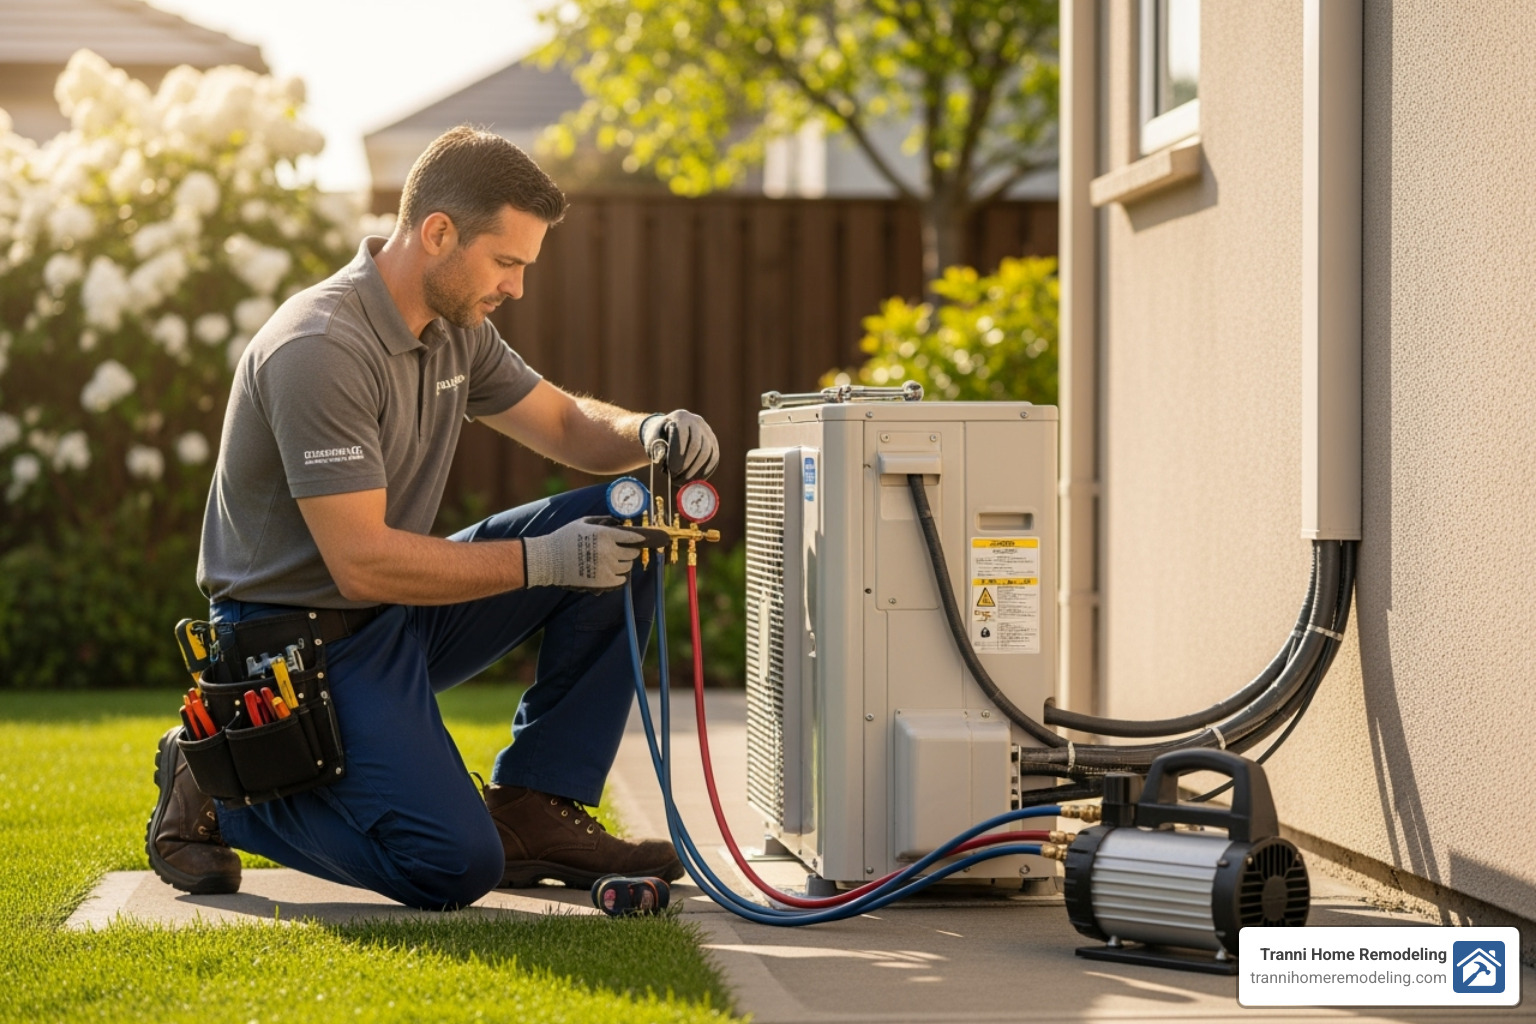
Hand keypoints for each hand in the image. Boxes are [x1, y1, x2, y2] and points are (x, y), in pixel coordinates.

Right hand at [522, 517, 653, 590]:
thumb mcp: (583, 523)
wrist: (548, 560)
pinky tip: (614, 573)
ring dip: (625, 564)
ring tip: (616, 561)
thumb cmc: (565, 538)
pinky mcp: (602, 581)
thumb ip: (603, 521)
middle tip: (626, 551)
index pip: (632, 537)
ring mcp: (606, 567)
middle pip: (632, 553)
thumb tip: (618, 522)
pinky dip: (620, 577)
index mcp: (605, 534)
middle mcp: (608, 550)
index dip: (640, 538)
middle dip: (630, 551)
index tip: (644, 539)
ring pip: (627, 567)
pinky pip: (621, 580)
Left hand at [640, 410, 718, 480]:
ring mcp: (708, 432)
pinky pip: (713, 459)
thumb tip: (662, 458)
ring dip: (694, 471)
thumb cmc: (659, 438)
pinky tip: (693, 480)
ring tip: (681, 481)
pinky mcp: (713, 443)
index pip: (681, 435)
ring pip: (706, 454)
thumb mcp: (652, 440)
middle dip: (686, 465)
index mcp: (680, 417)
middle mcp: (697, 422)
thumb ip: (656, 448)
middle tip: (675, 478)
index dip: (677, 453)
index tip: (671, 470)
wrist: (670, 432)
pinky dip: (704, 472)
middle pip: (696, 445)